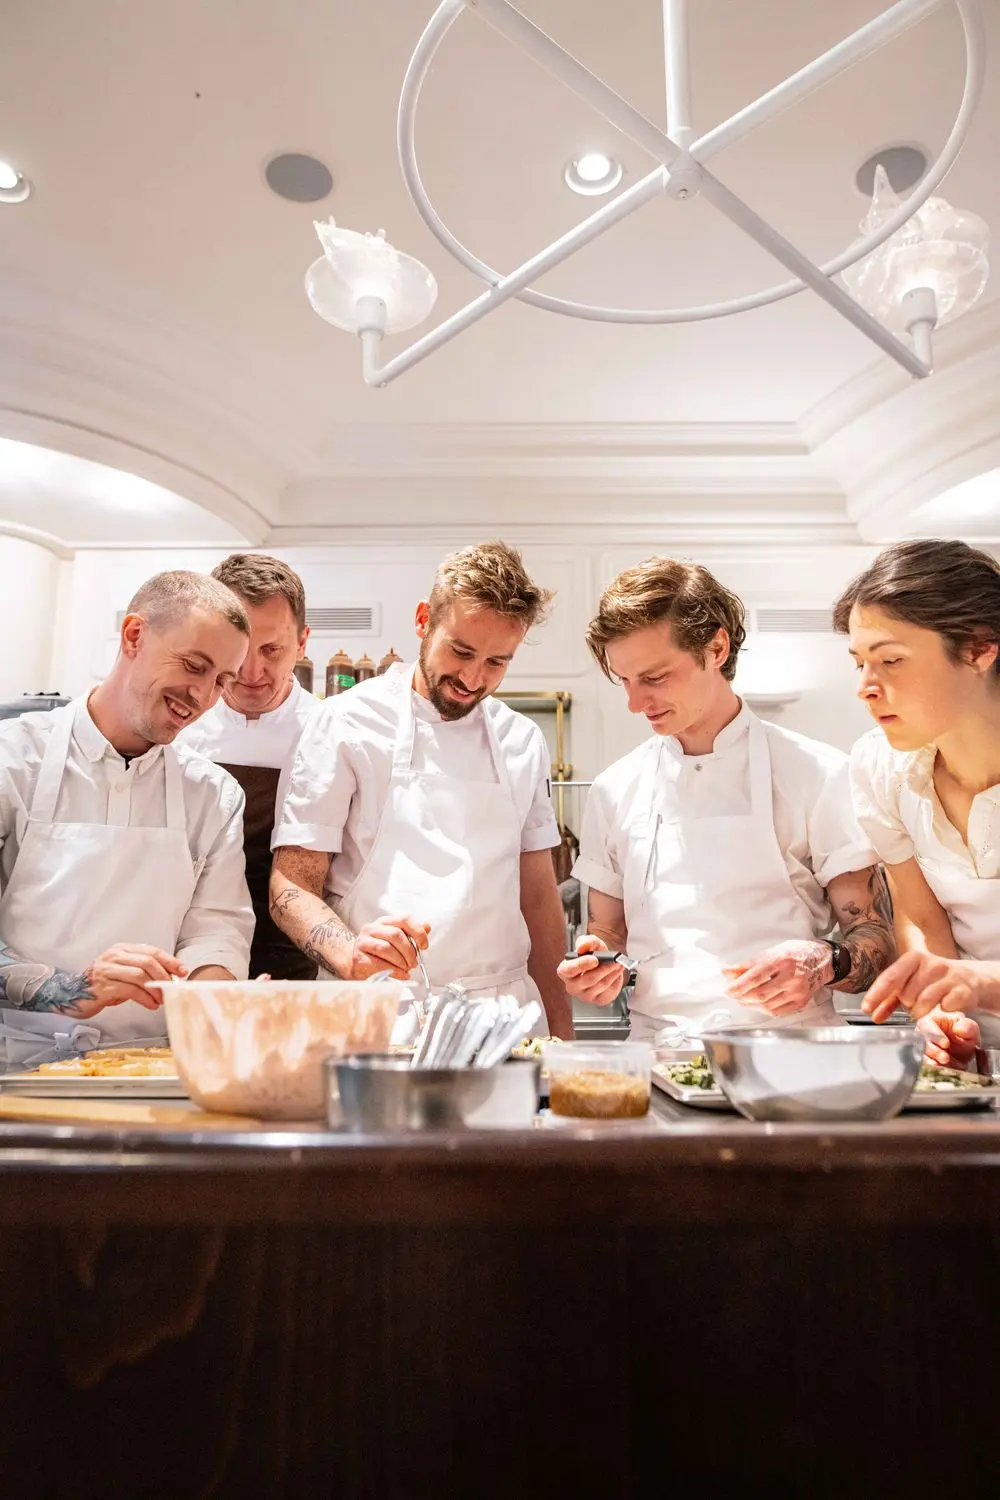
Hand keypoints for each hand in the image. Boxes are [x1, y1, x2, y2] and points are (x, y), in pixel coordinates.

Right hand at [80, 944, 187, 1016]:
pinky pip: (130, 990)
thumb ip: (142, 972)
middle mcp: (114, 956)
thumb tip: (169, 978)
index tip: (182, 971)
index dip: (169, 961)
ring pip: (140, 975)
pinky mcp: (103, 986)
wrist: (73, 995)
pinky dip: (145, 998)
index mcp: (121, 949)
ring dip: (155, 989)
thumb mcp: (123, 973)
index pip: (151, 951)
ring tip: (162, 999)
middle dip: (164, 976)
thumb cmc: (103, 985)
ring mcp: (107, 970)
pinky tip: (151, 1005)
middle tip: (172, 989)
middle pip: (147, 962)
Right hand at [349, 915, 430, 981]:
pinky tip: (400, 975)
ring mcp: (363, 942)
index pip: (404, 919)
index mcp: (385, 922)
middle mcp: (372, 928)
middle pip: (396, 935)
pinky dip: (394, 971)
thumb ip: (412, 934)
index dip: (418, 932)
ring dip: (401, 962)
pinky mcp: (358, 957)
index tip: (424, 946)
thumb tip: (427, 926)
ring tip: (407, 969)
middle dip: (409, 952)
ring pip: (386, 948)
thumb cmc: (379, 951)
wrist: (355, 963)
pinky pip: (379, 964)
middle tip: (414, 963)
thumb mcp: (396, 940)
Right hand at [556, 936, 625, 1007]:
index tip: (594, 959)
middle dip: (604, 969)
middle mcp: (573, 986)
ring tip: (618, 964)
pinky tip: (616, 973)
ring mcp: (585, 995)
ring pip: (601, 985)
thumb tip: (581, 947)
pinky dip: (615, 981)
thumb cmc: (594, 955)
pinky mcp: (598, 1000)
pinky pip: (609, 992)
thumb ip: (585, 942)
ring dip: (612, 973)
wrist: (605, 964)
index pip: (568, 970)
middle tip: (614, 961)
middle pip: (588, 980)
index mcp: (565, 971)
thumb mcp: (590, 943)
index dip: (581, 965)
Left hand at [725, 939, 833, 1016]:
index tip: (727, 989)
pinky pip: (779, 1011)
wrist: (822, 960)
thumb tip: (728, 972)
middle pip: (760, 994)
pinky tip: (757, 1005)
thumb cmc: (795, 953)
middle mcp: (791, 976)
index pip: (754, 977)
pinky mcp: (802, 1001)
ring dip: (750, 1005)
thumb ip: (749, 964)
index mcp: (781, 960)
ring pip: (768, 1005)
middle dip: (741, 997)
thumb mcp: (771, 952)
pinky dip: (764, 1010)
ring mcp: (798, 991)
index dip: (738, 986)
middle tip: (732, 995)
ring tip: (742, 1000)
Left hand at [863, 951, 989, 1021]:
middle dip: (906, 1005)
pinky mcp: (963, 991)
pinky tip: (944, 1006)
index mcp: (914, 958)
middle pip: (906, 994)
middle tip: (913, 1004)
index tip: (866, 1008)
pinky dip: (941, 1010)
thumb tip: (872, 1013)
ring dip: (920, 1011)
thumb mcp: (911, 984)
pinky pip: (944, 1007)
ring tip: (924, 1009)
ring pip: (924, 1002)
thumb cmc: (935, 982)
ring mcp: (949, 976)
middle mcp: (931, 964)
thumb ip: (890, 999)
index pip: (891, 977)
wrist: (971, 980)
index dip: (877, 994)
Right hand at [917, 1007, 980, 1068]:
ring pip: (920, 1054)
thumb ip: (968, 1027)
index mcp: (932, 1019)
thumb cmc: (964, 1036)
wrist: (964, 1051)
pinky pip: (922, 1064)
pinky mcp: (923, 1059)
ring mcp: (921, 1046)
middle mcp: (922, 1032)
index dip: (936, 1035)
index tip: (946, 1044)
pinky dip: (932, 1069)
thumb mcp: (971, 1030)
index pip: (926, 1024)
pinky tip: (942, 1070)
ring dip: (932, 1061)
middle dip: (934, 1051)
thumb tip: (959, 1029)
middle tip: (945, 1058)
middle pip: (921, 1040)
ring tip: (945, 1066)